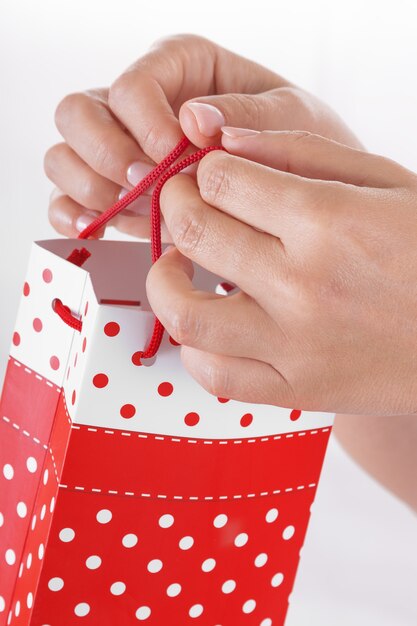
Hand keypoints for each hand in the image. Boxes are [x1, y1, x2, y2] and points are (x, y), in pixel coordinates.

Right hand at [44, 34, 360, 239]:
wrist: (299, 190)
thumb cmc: (299, 142)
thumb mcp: (290, 118)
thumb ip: (245, 116)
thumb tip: (194, 120)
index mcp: (180, 68)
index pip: (132, 86)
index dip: (145, 123)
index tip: (175, 158)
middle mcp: (140, 106)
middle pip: (78, 113)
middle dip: (106, 153)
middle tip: (146, 184)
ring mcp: (121, 149)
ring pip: (64, 155)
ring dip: (90, 185)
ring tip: (134, 208)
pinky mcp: (115, 191)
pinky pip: (69, 199)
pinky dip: (74, 214)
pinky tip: (99, 226)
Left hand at [146, 128, 416, 415]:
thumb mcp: (386, 180)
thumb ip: (301, 152)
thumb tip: (222, 142)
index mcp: (328, 221)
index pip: (220, 180)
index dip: (204, 169)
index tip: (210, 174)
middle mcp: (304, 285)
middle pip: (193, 231)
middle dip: (176, 205)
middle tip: (184, 204)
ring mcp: (297, 346)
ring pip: (185, 313)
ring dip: (164, 279)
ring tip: (177, 264)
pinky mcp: (298, 391)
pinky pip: (215, 376)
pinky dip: (193, 348)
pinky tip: (205, 325)